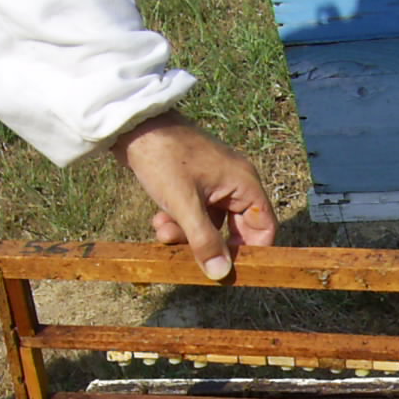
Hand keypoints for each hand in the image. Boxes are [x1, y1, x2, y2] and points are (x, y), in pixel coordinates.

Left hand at [109, 111, 274, 278]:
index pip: (265, 228)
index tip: (228, 268)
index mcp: (244, 183)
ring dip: (188, 235)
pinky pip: (196, 214)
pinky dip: (179, 222)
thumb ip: (205, 241)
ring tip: (163, 231)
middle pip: (236, 230)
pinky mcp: (195, 184)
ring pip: (211, 225)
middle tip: (187, 255)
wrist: (133, 125)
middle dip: (209, 244)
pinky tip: (159, 220)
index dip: (251, 251)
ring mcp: (215, 184)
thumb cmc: (164, 157)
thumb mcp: (184, 204)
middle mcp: (235, 184)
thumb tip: (222, 274)